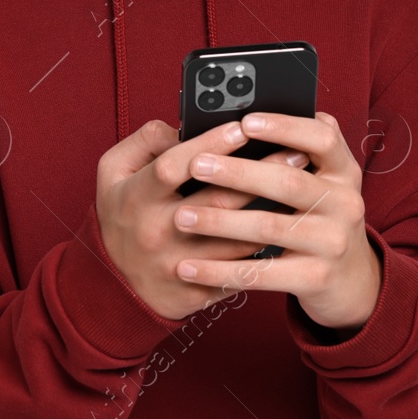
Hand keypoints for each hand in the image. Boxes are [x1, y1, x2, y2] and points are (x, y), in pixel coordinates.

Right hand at [94, 119, 310, 320]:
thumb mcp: (112, 172)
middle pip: (217, 202)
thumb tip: (181, 126)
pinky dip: (266, 250)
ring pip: (236, 239)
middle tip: (297, 153)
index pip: (174, 166)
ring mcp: (178, 265)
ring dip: (273, 214)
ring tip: (304, 189)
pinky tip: (290, 229)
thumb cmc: (120, 216)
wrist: (112, 286)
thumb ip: (143, 141)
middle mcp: (157, 232)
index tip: (242, 126)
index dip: (208, 145)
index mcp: (137, 198)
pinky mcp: (197, 292)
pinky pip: (239, 270)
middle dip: (261, 175)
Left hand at [171, 111, 381, 335]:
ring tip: (182, 217)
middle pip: (288, 182)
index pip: (323, 139)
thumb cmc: (321, 218)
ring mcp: (332, 243)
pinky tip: (187, 266)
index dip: (285, 127)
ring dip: (219, 222)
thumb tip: (252, 118)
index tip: (245, 122)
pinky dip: (220, 271)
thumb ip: (300, 150)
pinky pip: (260, 273)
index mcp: (344, 171)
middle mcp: (345, 203)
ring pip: (268, 228)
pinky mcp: (315, 278)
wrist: (352, 282)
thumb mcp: (324, 182)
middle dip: (238, 173)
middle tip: (196, 165)